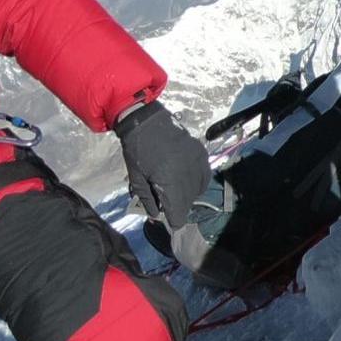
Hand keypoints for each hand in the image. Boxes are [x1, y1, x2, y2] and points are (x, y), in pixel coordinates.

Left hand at [115, 100, 211, 231]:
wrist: (145, 120)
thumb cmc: (137, 150)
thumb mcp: (136, 178)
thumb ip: (147, 200)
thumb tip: (156, 216)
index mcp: (169, 183)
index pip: (179, 214)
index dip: (173, 220)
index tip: (168, 219)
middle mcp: (187, 175)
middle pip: (188, 204)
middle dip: (178, 207)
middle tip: (167, 202)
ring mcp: (197, 163)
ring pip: (197, 191)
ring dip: (187, 194)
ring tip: (175, 188)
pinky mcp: (201, 154)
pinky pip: (205, 176)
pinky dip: (197, 182)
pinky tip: (187, 179)